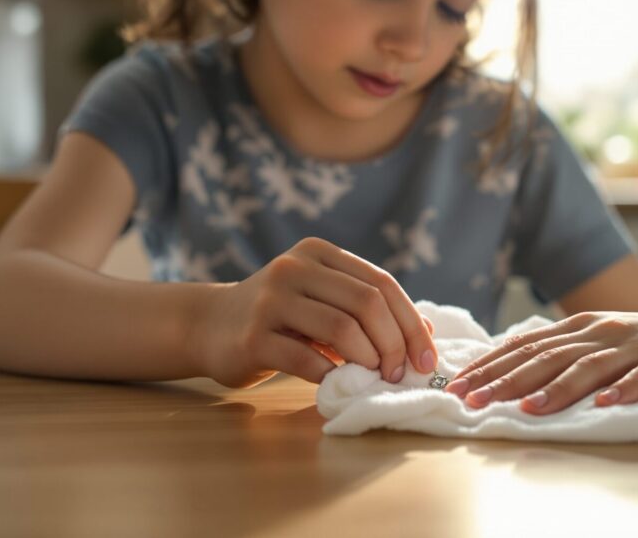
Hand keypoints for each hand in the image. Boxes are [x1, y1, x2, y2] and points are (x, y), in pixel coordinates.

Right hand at [189, 237, 436, 387]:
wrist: (210, 326)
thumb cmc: (280, 318)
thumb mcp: (323, 300)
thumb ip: (367, 309)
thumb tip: (428, 332)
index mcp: (319, 253)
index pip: (381, 283)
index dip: (411, 323)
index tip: (427, 358)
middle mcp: (295, 268)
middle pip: (367, 303)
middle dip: (395, 344)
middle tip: (399, 373)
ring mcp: (271, 300)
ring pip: (341, 328)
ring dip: (368, 360)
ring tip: (373, 377)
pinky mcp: (253, 336)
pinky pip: (306, 359)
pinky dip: (331, 375)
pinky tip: (337, 383)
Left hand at [445, 304, 637, 412]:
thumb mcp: (603, 344)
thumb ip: (565, 354)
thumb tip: (511, 371)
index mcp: (582, 327)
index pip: (526, 346)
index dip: (490, 365)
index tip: (456, 385)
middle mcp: (604, 332)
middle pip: (547, 356)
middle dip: (505, 380)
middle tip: (471, 400)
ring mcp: (637, 346)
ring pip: (589, 367)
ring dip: (555, 389)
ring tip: (526, 409)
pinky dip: (623, 390)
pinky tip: (604, 405)